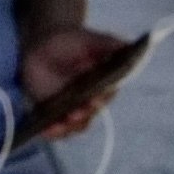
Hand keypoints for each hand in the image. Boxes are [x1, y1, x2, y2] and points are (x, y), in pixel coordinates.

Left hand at [19, 24, 133, 142]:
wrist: (46, 45)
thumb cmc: (73, 42)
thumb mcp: (91, 40)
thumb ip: (110, 43)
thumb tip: (128, 45)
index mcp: (105, 85)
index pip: (106, 95)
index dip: (100, 99)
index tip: (93, 99)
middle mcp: (91, 101)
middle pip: (90, 114)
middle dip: (83, 115)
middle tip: (74, 113)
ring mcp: (72, 110)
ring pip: (75, 126)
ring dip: (67, 128)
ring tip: (57, 125)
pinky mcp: (54, 115)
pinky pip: (56, 130)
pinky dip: (52, 132)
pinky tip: (44, 131)